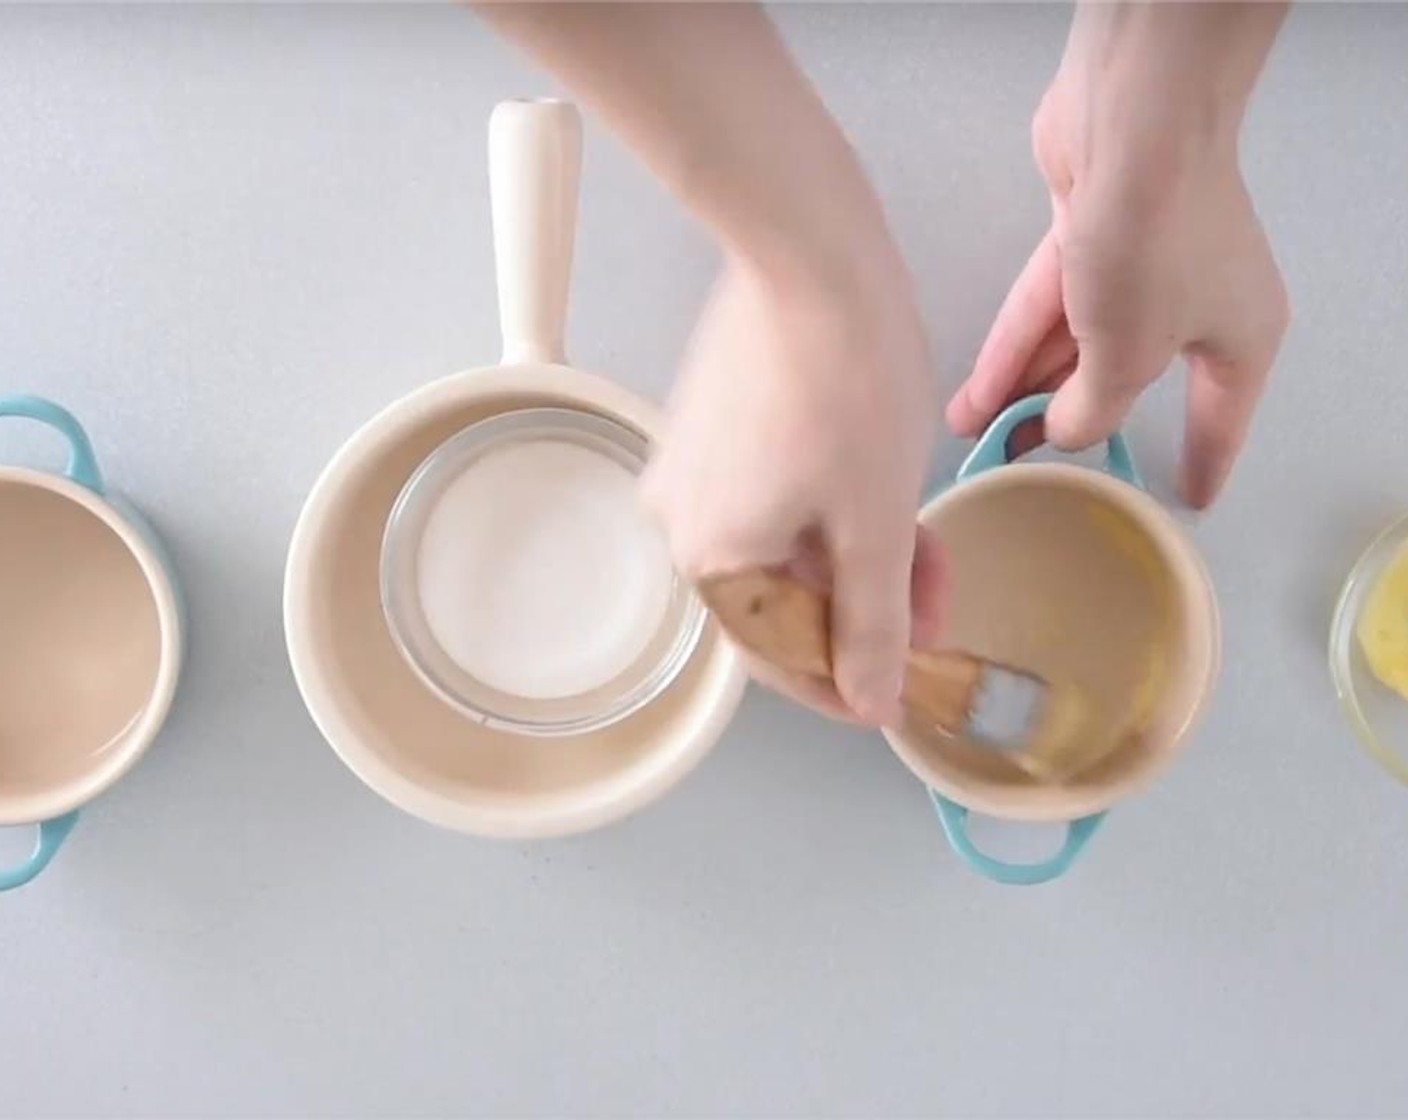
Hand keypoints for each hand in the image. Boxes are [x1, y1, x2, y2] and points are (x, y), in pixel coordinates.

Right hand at [643, 257, 944, 724]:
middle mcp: (682, 521)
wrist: (811, 256)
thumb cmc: (848, 385)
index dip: (849, 681)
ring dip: (855, 554)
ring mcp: (690, 468)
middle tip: (938, 597)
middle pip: (782, 597)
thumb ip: (875, 625)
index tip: (906, 690)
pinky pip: (770, 496)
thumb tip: (871, 703)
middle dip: (866, 606)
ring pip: (782, 544)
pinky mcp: (708, 425)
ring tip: (926, 537)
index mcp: (712, 559)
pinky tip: (881, 491)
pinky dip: (828, 509)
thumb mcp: (877, 523)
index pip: (780, 656)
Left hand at [947, 4, 1289, 507]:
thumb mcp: (1127, 356)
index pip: (1221, 415)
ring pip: (1073, 342)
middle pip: (1122, 378)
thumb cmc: (1153, 254)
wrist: (1133, 127)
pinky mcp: (1085, 230)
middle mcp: (1193, 301)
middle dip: (1063, 419)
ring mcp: (1137, 263)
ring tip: (968, 435)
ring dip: (1020, 387)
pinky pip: (1048, 307)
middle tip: (1013, 466)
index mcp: (1238, 337)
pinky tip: (971, 391)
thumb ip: (1094, 408)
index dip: (1202, 459)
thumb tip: (1064, 431)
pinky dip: (1012, 347)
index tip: (1188, 498)